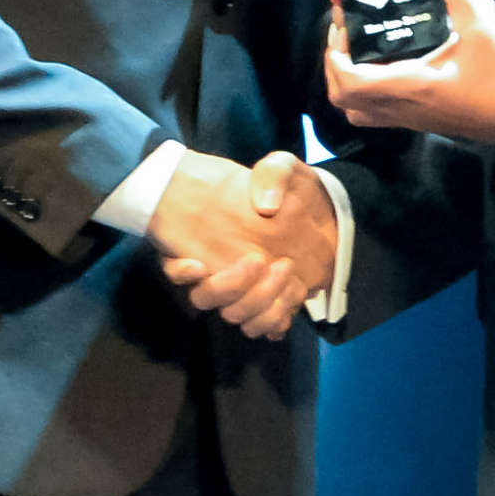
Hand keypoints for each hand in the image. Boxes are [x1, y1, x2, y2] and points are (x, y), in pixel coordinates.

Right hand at [154, 150, 336, 337]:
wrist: (319, 211)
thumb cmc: (290, 189)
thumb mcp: (284, 168)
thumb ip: (273, 174)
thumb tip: (266, 205)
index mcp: (208, 239)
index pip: (175, 266)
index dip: (180, 272)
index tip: (198, 265)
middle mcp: (217, 270)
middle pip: (205, 298)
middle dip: (232, 286)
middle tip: (264, 260)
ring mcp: (242, 290)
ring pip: (234, 315)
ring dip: (258, 303)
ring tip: (288, 278)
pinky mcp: (269, 303)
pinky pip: (261, 326)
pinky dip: (275, 321)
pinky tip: (292, 298)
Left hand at [324, 0, 494, 143]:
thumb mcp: (479, 21)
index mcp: (409, 86)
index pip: (348, 80)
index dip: (337, 50)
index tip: (347, 21)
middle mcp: (403, 108)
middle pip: (344, 98)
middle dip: (338, 62)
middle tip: (353, 29)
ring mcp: (413, 119)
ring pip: (361, 109)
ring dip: (353, 78)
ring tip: (365, 45)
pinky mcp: (426, 120)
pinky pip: (383, 111)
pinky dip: (376, 87)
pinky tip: (396, 56)